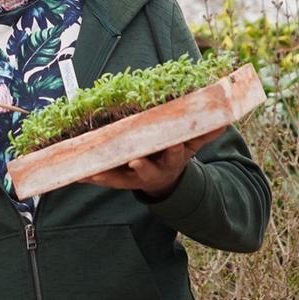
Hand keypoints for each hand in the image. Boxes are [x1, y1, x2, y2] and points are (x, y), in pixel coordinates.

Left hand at [78, 127, 225, 197]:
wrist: (164, 180)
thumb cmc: (175, 153)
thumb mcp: (192, 144)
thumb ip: (205, 133)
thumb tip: (225, 119)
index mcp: (172, 160)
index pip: (174, 155)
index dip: (172, 152)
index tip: (171, 146)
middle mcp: (152, 171)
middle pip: (146, 170)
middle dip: (141, 167)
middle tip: (134, 161)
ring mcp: (133, 178)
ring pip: (118, 178)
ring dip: (105, 175)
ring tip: (91, 172)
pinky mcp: (117, 180)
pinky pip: (100, 178)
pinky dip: (86, 176)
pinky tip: (72, 174)